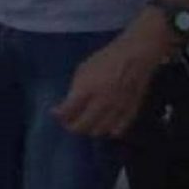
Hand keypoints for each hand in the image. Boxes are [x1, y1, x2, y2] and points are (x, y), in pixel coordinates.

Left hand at [52, 11, 172, 137]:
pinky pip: (118, 129)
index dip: (58, 114)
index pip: (67, 111)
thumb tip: (69, 101)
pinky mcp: (130, 112)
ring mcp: (116, 110)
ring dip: (89, 130)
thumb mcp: (83, 69)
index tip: (55, 113)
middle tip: (68, 122)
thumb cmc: (105, 60)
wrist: (133, 57)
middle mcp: (100, 103)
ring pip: (99, 131)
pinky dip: (109, 130)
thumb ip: (76, 87)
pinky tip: (104, 126)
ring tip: (85, 125)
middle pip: (82, 126)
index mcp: (86, 90)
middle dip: (71, 126)